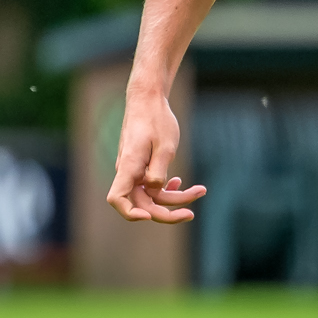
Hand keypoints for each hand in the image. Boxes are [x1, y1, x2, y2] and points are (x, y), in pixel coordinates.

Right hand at [104, 87, 205, 222]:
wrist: (147, 100)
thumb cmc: (156, 119)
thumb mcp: (165, 145)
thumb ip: (158, 171)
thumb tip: (155, 190)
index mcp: (129, 166)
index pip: (117, 199)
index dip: (130, 213)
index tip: (149, 217)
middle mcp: (128, 172)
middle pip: (142, 204)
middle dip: (167, 212)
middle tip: (191, 214)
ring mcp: (133, 170)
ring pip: (151, 195)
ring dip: (174, 198)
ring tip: (200, 190)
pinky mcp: (140, 166)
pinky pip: (150, 186)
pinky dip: (166, 188)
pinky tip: (179, 182)